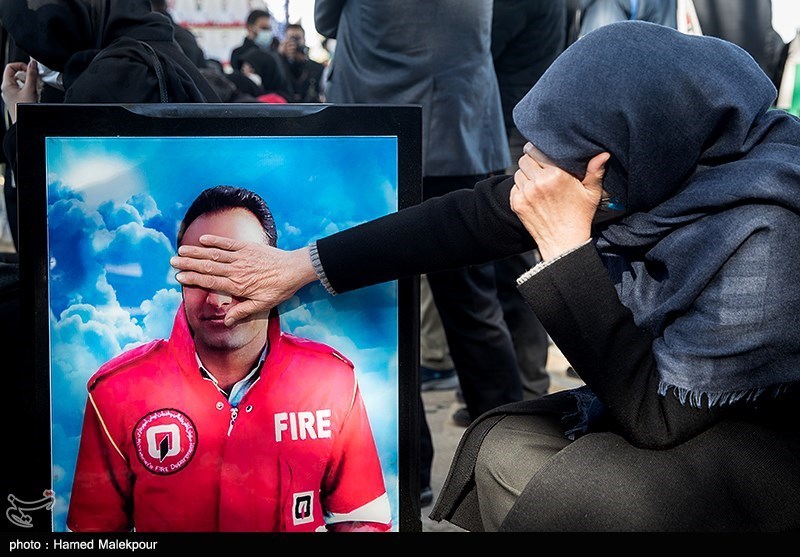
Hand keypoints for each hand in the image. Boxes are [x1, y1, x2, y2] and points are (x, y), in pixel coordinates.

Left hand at [2, 60, 39, 123]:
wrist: (22, 122)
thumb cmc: (23, 109)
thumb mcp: (30, 89)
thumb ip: (32, 75)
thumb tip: (32, 63)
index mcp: (6, 84)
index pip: (11, 67)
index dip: (21, 66)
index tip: (30, 70)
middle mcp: (7, 88)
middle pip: (17, 74)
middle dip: (28, 76)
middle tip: (36, 80)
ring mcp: (11, 94)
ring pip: (20, 82)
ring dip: (30, 83)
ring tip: (37, 88)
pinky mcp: (16, 99)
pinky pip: (22, 90)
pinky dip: (29, 90)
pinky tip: (35, 94)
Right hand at [170, 236, 318, 325]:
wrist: (295, 269)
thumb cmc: (279, 289)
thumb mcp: (262, 305)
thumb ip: (242, 311)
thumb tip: (225, 320)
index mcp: (237, 285)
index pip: (210, 281)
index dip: (193, 278)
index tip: (179, 276)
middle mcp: (236, 270)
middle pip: (208, 266)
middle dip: (189, 263)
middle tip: (172, 262)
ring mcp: (241, 257)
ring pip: (214, 253)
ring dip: (197, 252)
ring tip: (181, 250)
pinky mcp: (248, 247)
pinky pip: (228, 243)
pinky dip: (215, 240)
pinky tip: (203, 239)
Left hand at [510, 143, 609, 260]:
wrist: (564, 243)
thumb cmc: (579, 217)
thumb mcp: (591, 193)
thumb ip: (595, 171)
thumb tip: (603, 154)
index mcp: (555, 175)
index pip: (537, 150)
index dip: (539, 149)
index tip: (543, 152)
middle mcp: (538, 182)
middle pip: (525, 158)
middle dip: (532, 160)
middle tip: (540, 167)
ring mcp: (525, 193)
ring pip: (518, 172)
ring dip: (526, 174)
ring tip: (538, 182)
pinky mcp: (516, 204)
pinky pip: (514, 187)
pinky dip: (521, 188)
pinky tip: (533, 195)